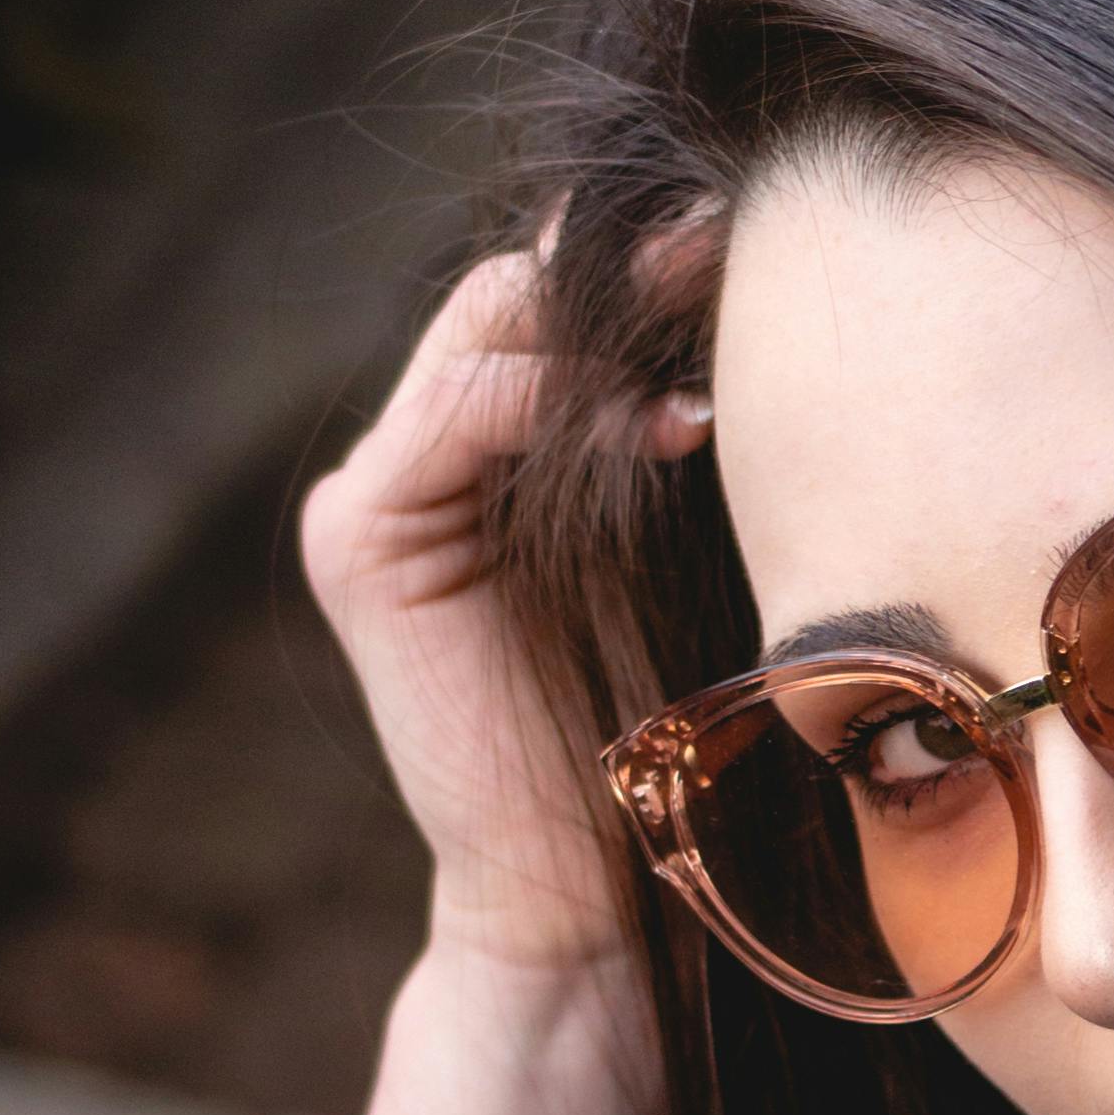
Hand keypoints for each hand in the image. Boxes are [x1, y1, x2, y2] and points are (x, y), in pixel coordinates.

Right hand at [301, 248, 708, 979]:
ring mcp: (373, 494)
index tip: (756, 235)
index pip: (552, 300)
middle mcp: (420, 457)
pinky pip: (457, 413)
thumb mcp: (693, 540)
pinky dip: (556, 399)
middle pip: (511, 295)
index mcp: (495, 449)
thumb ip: (685, 423)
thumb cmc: (677, 727)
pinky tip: (662, 428)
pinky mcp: (358, 539)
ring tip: (716, 341)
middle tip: (737, 247)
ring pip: (484, 332)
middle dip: (625, 272)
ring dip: (604, 329)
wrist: (609, 879)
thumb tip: (754, 278)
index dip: (642, 262)